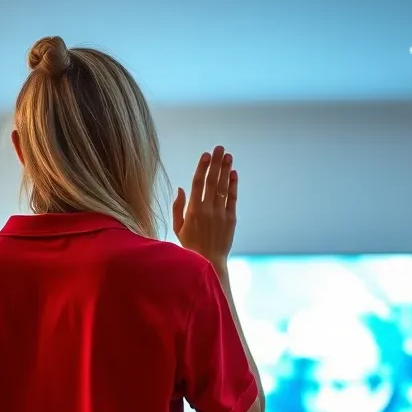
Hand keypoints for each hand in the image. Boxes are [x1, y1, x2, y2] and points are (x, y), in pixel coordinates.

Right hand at [172, 145, 236, 272]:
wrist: (209, 263)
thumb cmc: (191, 246)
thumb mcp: (178, 228)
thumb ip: (178, 207)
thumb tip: (181, 188)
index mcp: (193, 211)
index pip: (198, 183)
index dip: (202, 167)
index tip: (206, 154)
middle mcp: (207, 210)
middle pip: (212, 181)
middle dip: (216, 163)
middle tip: (220, 148)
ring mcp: (220, 214)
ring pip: (223, 188)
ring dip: (226, 170)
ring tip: (228, 156)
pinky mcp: (231, 220)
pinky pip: (232, 199)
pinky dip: (233, 186)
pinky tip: (234, 174)